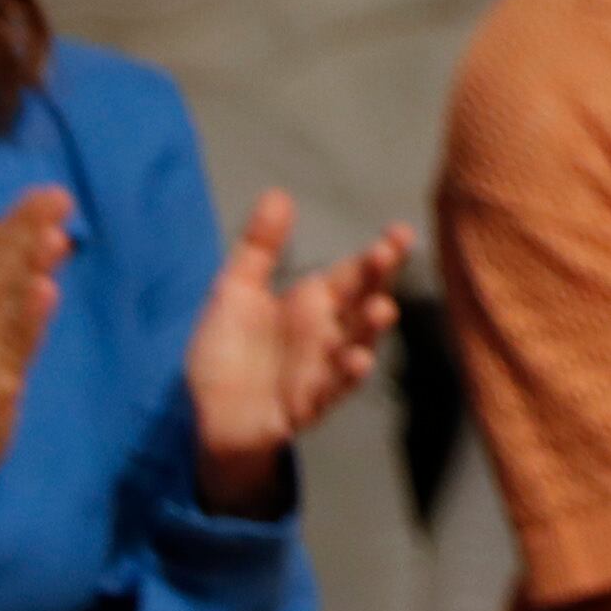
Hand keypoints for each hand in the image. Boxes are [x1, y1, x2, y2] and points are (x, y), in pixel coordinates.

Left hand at [184, 194, 409, 513]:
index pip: (354, 273)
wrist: (211, 417)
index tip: (399, 232)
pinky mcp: (309, 402)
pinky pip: (334, 388)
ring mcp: (324, 367)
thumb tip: (279, 193)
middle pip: (361, 301)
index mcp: (315, 303)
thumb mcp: (234, 292)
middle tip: (387, 254)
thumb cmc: (229, 352)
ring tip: (381, 309)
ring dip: (371, 328)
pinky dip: (347, 375)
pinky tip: (356, 360)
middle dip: (377, 279)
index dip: (379, 254)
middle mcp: (328, 332)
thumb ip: (259, 246)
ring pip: (357, 343)